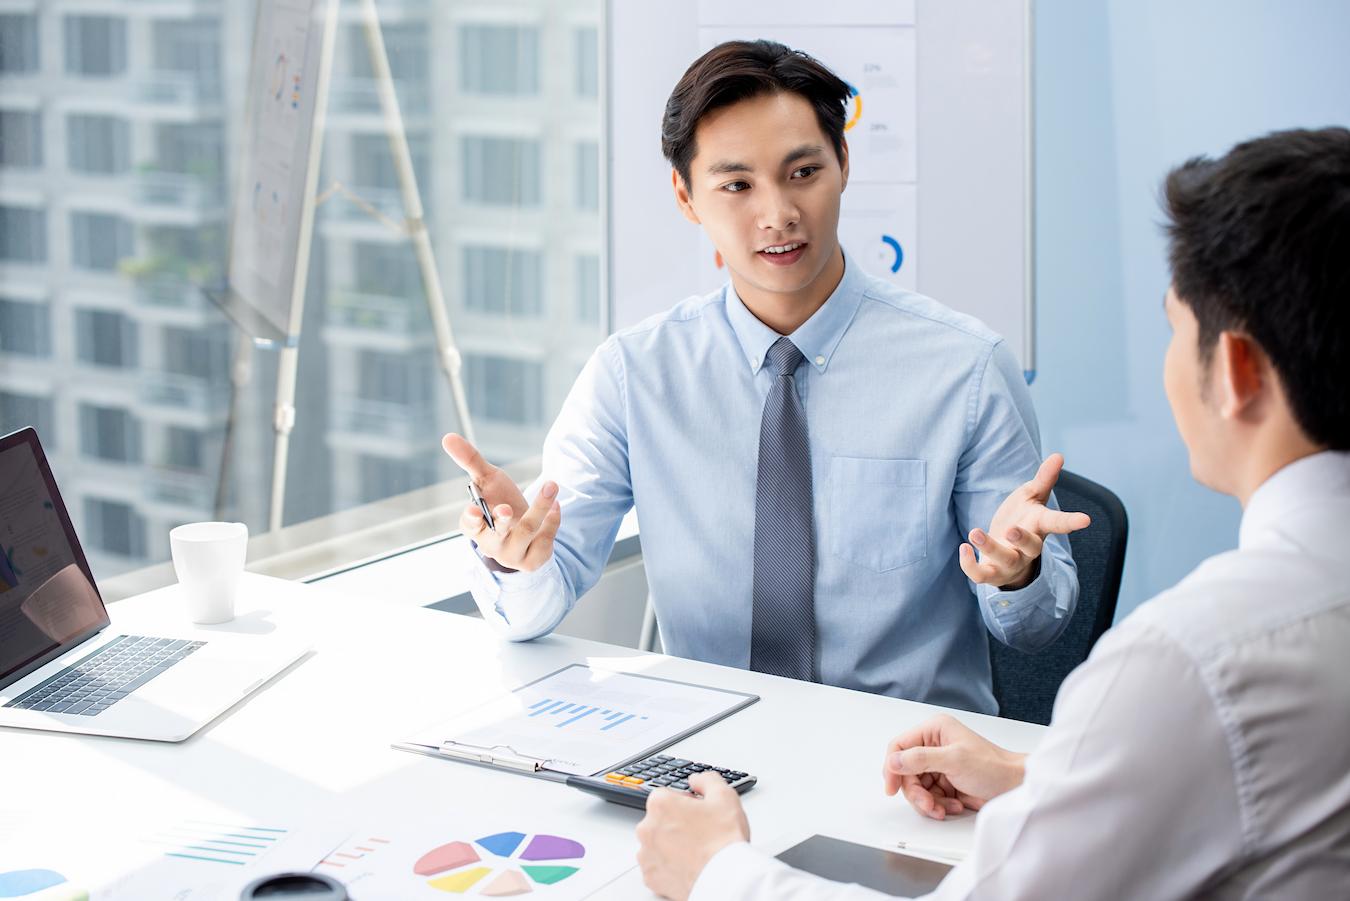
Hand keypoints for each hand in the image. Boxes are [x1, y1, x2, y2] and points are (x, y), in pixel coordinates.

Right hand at [441, 433, 560, 571]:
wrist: (527, 533)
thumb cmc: (501, 502)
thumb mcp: (487, 481)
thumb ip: (470, 461)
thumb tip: (447, 437)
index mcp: (475, 527)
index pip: (469, 526)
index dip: (471, 519)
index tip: (475, 511)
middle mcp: (492, 544)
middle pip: (497, 532)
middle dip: (502, 520)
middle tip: (506, 508)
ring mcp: (513, 554)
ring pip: (526, 530)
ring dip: (540, 507)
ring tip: (551, 485)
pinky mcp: (534, 559)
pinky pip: (545, 539)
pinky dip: (552, 520)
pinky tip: (555, 505)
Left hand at [637, 772, 750, 900]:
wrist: (725, 878)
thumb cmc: (724, 841)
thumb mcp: (724, 796)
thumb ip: (707, 780)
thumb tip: (697, 779)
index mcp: (660, 804)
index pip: (667, 795)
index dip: (685, 802)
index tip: (698, 812)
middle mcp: (647, 828)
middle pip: (659, 819)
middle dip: (676, 823)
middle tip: (700, 832)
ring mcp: (646, 854)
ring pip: (657, 843)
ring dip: (671, 845)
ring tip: (696, 851)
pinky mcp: (651, 877)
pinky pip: (657, 866)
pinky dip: (668, 866)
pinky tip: (687, 865)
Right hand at [882, 714, 1024, 819]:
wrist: (1015, 787)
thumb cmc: (992, 767)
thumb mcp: (954, 760)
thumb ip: (920, 759)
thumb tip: (893, 761)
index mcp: (934, 730)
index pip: (899, 746)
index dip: (892, 767)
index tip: (891, 788)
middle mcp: (934, 745)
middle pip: (907, 772)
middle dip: (916, 792)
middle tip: (928, 804)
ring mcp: (940, 765)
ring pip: (917, 787)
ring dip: (928, 802)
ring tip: (943, 809)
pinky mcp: (946, 782)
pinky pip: (929, 797)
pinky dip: (938, 806)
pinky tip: (954, 807)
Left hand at [961, 452, 1090, 589]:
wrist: (1008, 552)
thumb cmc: (1023, 519)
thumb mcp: (1032, 496)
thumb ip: (1044, 479)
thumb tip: (1058, 455)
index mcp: (1039, 526)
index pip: (1058, 523)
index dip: (1072, 522)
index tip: (1086, 519)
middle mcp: (1028, 548)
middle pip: (1031, 547)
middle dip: (1022, 539)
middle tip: (1011, 530)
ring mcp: (1011, 562)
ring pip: (1004, 560)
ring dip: (989, 548)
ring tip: (974, 532)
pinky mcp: (992, 572)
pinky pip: (981, 575)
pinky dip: (970, 565)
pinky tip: (963, 548)